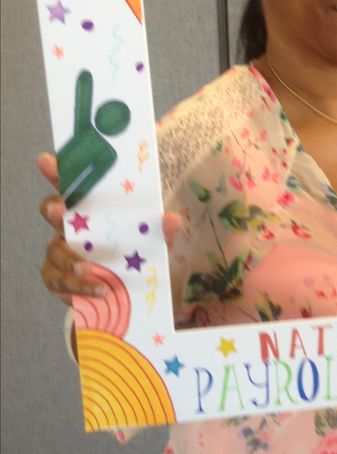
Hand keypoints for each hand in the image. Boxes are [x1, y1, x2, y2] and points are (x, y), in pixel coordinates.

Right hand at [38, 152, 180, 305]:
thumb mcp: (153, 242)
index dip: (57, 173)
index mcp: (91, 210)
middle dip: (53, 209)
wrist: (130, 292)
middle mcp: (70, 228)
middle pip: (52, 211)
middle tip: (60, 212)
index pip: (72, 186)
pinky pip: (58, 282)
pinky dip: (77, 288)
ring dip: (69, 260)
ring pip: (54, 252)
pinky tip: (97, 291)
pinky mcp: (58, 280)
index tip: (47, 161)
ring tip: (88, 270)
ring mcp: (61, 254)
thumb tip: (172, 219)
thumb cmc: (135, 254)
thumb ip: (162, 231)